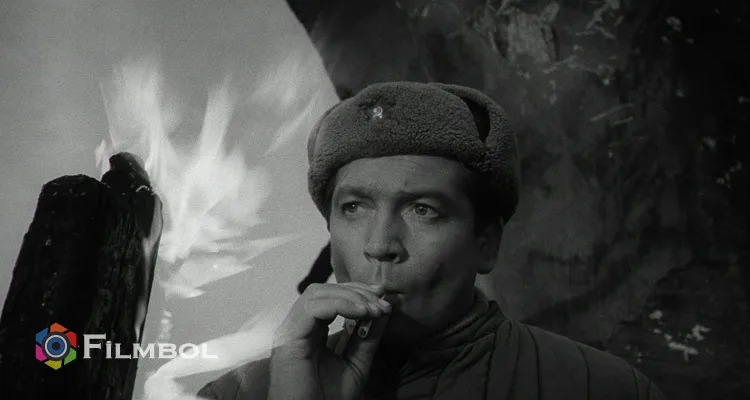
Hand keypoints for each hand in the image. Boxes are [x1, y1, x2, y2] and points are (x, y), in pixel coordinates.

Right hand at [268, 282, 391, 399]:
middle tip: (381, 302)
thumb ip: (367, 338)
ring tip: (373, 309)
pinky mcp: (288, 338)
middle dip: (356, 291)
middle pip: (324, 290)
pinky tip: (361, 312)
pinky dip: (339, 304)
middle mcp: (297, 327)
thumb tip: (383, 311)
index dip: (356, 292)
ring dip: (350, 296)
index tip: (382, 296)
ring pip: (317, 293)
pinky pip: (312, 308)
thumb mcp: (356, 364)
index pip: (330, 297)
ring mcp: (290, 330)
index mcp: (310, 331)